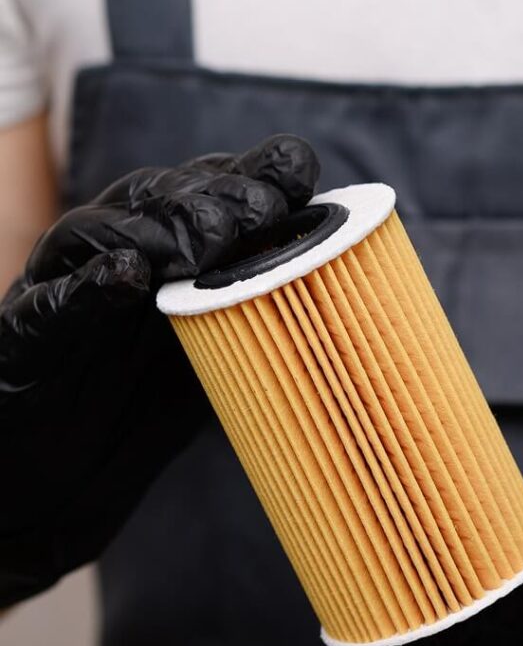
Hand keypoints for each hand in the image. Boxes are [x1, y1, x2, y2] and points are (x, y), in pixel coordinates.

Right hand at [0, 134, 319, 606]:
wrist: (66, 472)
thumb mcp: (226, 349)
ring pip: (109, 229)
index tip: (303, 177)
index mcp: (174, 247)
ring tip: (207, 244)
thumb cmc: (150, 401)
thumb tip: (366, 305)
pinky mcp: (32, 328)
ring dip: (163, 228)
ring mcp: (70, 284)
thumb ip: (273, 314)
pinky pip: (58, 299)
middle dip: (220, 195)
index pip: (214, 186)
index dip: (257, 173)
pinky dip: (92, 285)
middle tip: (264, 213)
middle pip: (167, 195)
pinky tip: (128, 277)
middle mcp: (121, 250)